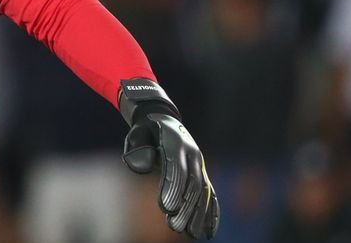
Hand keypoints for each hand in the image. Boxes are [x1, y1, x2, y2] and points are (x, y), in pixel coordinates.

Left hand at [123, 112, 220, 239]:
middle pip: (192, 183)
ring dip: (199, 214)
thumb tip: (146, 167)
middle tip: (175, 227)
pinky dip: (211, 212)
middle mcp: (192, 153)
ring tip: (192, 233)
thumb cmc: (146, 130)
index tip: (166, 208)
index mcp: (175, 142)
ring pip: (204, 191)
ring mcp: (200, 163)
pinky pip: (211, 194)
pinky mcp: (203, 173)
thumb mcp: (138, 133)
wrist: (164, 119)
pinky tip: (209, 230)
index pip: (176, 168)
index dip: (173, 188)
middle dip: (185, 206)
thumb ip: (139, 149)